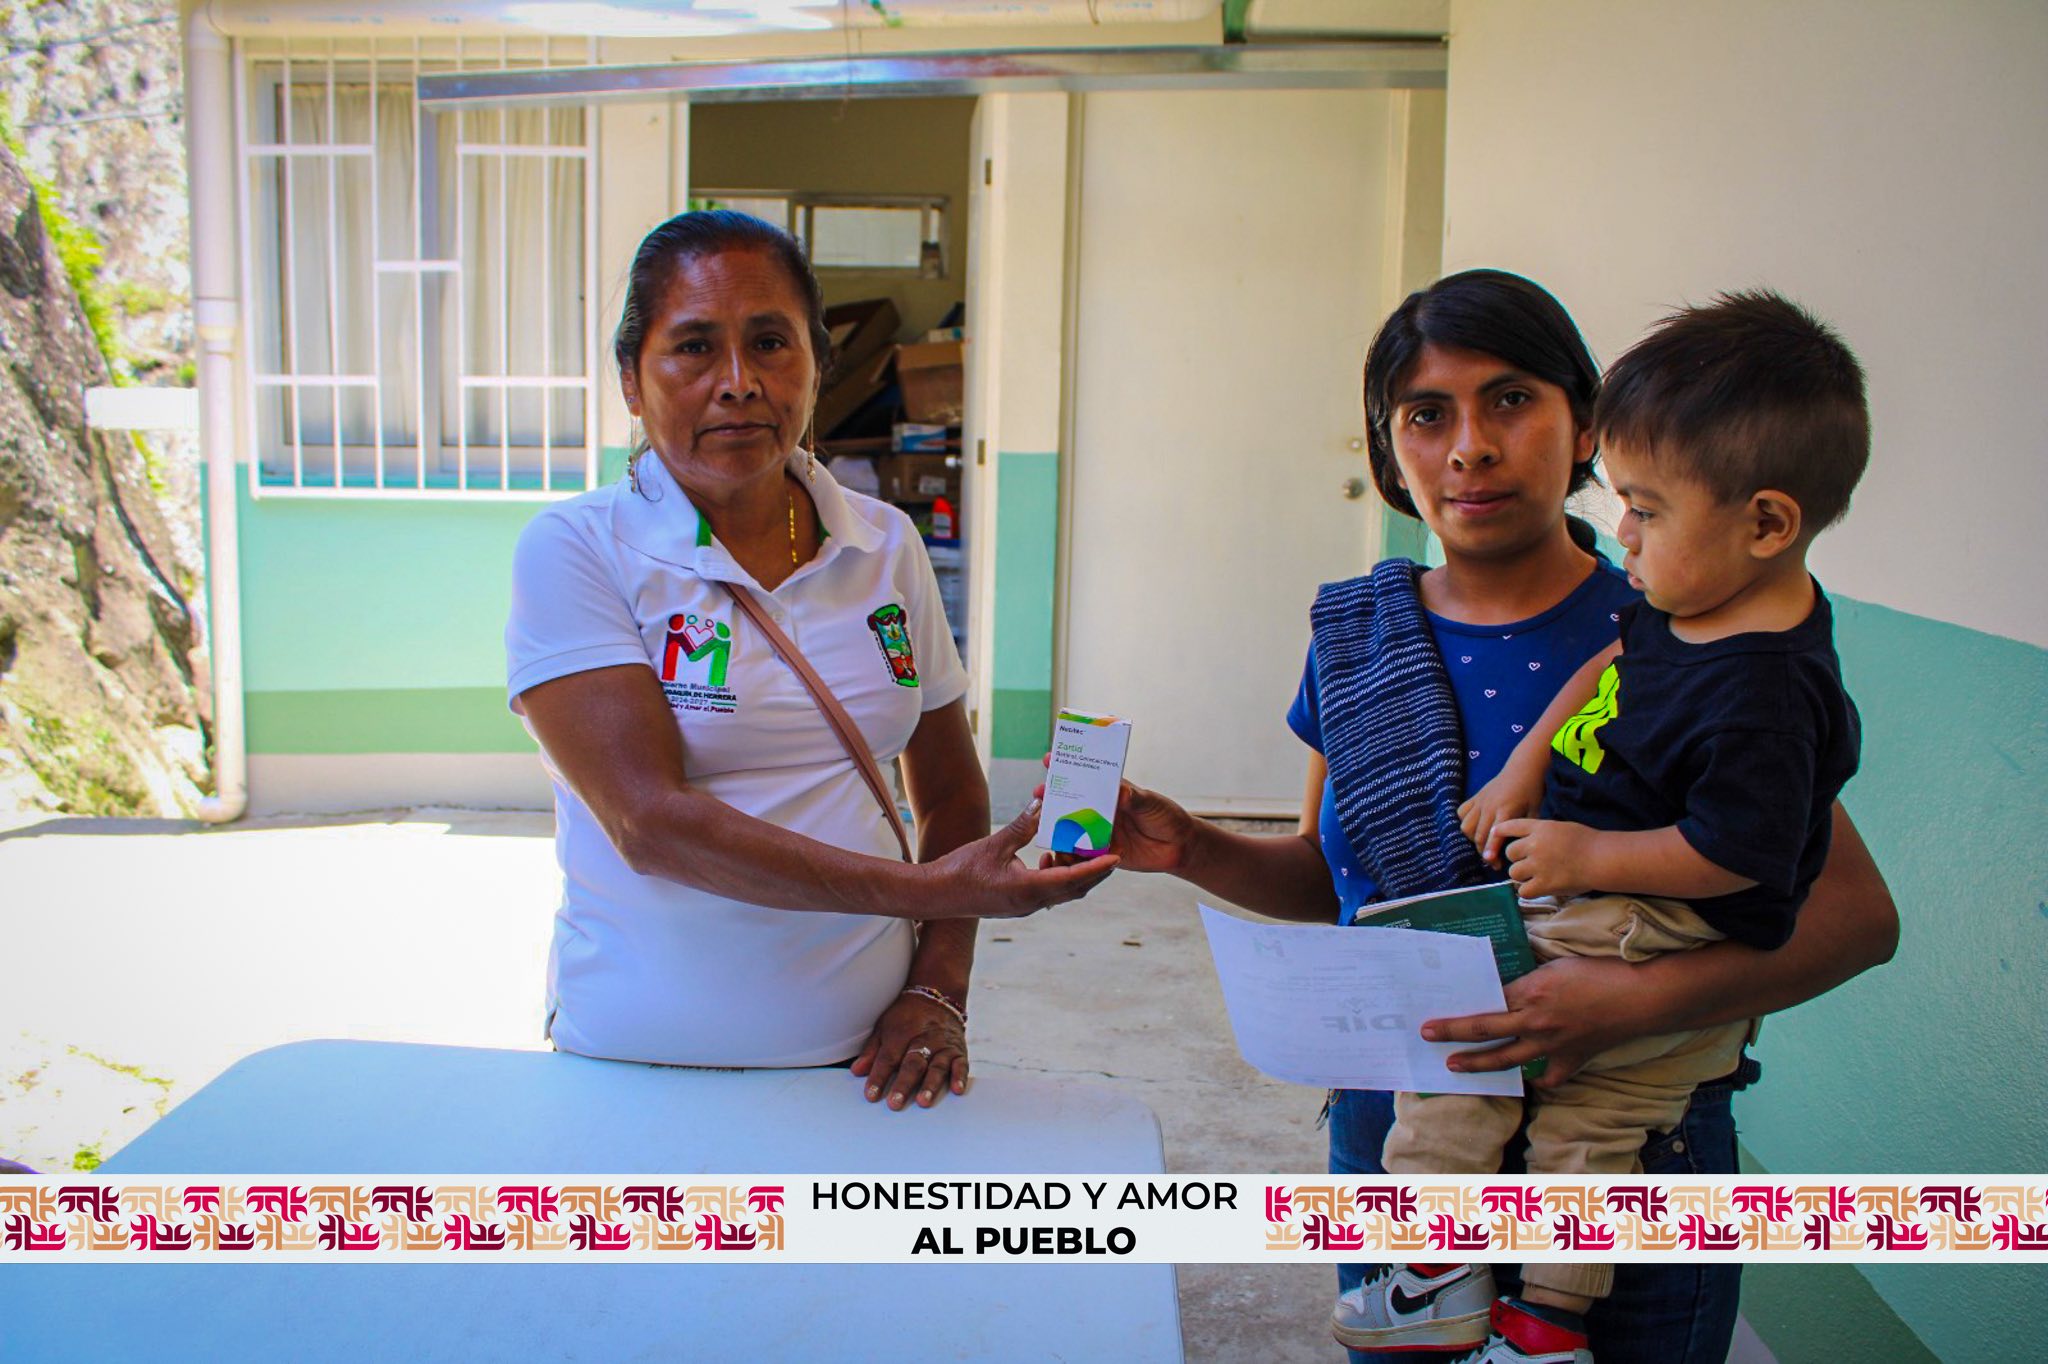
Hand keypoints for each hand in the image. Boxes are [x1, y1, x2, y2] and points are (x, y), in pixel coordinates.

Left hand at [851, 990, 968, 1109]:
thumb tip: (856, 1071)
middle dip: (904, 1084)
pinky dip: (960, 1077)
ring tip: (923, 1101)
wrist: (936, 995)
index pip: (888, 1058)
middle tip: (895, 1103)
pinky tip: (957, 1090)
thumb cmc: (906, 1016)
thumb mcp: (884, 1027)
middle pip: (912, 1064)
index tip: (871, 1095)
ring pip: (937, 1066)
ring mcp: (942, 1045)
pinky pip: (961, 1064)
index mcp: (901, 1033)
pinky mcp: (959, 1050)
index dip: (879, 1077)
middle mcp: (923, 1039)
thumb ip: (871, 1051)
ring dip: (930, 1085)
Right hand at [924, 800, 1117, 918]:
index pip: (1073, 880)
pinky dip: (1057, 879)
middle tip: (1109, 852)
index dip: (1097, 868)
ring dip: (1075, 876)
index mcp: (1028, 890)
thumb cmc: (961, 869)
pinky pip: (1047, 894)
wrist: (935, 895)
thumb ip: (1023, 825)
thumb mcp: (995, 844)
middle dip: (1094, 873)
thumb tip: (1044, 803)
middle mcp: (1031, 903)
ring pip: (1061, 894)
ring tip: (1082, 852)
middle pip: (1074, 890)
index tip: (1116, 858)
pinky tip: (1050, 859)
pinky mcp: (1016, 906)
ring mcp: (1024, 907)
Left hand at [1421, 954, 1672, 1087]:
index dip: (1457, 1012)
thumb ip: (1528, 979)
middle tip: (1428, 1037)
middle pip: (1485, 1032)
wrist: (1641, 996)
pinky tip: (1528, 1078)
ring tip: (1457, 1066)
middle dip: (1453, 1035)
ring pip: (1507, 1059)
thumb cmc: (1600, 971)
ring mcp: (1554, 1044)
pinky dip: (1538, 1078)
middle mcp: (1536, 1022)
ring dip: (1479, 1064)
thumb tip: (1504, 988)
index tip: (1433, 1016)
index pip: (1485, 1004)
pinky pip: (1549, 1075)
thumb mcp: (1557, 965)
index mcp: (1530, 993)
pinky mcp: (1573, 1058)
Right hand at [1458, 768, 1545, 866]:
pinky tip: (1475, 827)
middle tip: (1494, 862)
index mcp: (1505, 810)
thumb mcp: (1535, 811)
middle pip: (1479, 835)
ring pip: (1466, 826)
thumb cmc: (1531, 790)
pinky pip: (1461, 813)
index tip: (1491, 862)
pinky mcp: (1475, 797)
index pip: (1495, 834)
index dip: (1491, 850)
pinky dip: (1465, 822)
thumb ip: (1525, 829)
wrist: (1523, 768)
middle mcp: (1489, 807)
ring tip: (1484, 843)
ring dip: (1473, 838)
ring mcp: (1480, 801)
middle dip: (1484, 851)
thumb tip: (1521, 848)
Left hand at [1495, 818, 1597, 899]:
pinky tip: (1538, 887)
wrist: (1602, 859)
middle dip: (1518, 858)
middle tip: (1530, 863)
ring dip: (1522, 875)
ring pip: (1514, 872)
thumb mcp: (1561, 828)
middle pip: (1510, 852)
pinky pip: (1523, 890)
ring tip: (1536, 876)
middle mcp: (1535, 845)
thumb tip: (1525, 840)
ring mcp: (1538, 865)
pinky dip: (1528, 891)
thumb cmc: (1587, 842)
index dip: (1501, 830)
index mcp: (1540, 828)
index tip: (1496, 833)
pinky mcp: (1544, 884)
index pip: (1511, 826)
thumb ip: (1541, 832)